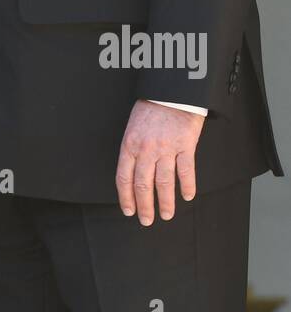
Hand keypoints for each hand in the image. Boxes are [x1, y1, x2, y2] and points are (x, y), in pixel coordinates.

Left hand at [115, 100, 204, 224]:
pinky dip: (187, 186)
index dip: (126, 198)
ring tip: (167, 215)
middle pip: (143, 184)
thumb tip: (132, 173)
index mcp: (129, 144)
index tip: (129, 211)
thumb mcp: (133, 126)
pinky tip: (187, 196)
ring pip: (164, 183)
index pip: (124, 178)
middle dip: (144, 206)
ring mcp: (166, 148)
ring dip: (165, 202)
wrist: (171, 90)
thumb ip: (132, 149)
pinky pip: (186, 171)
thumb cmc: (151, 106)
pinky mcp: (185, 145)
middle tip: (147, 221)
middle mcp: (146, 149)